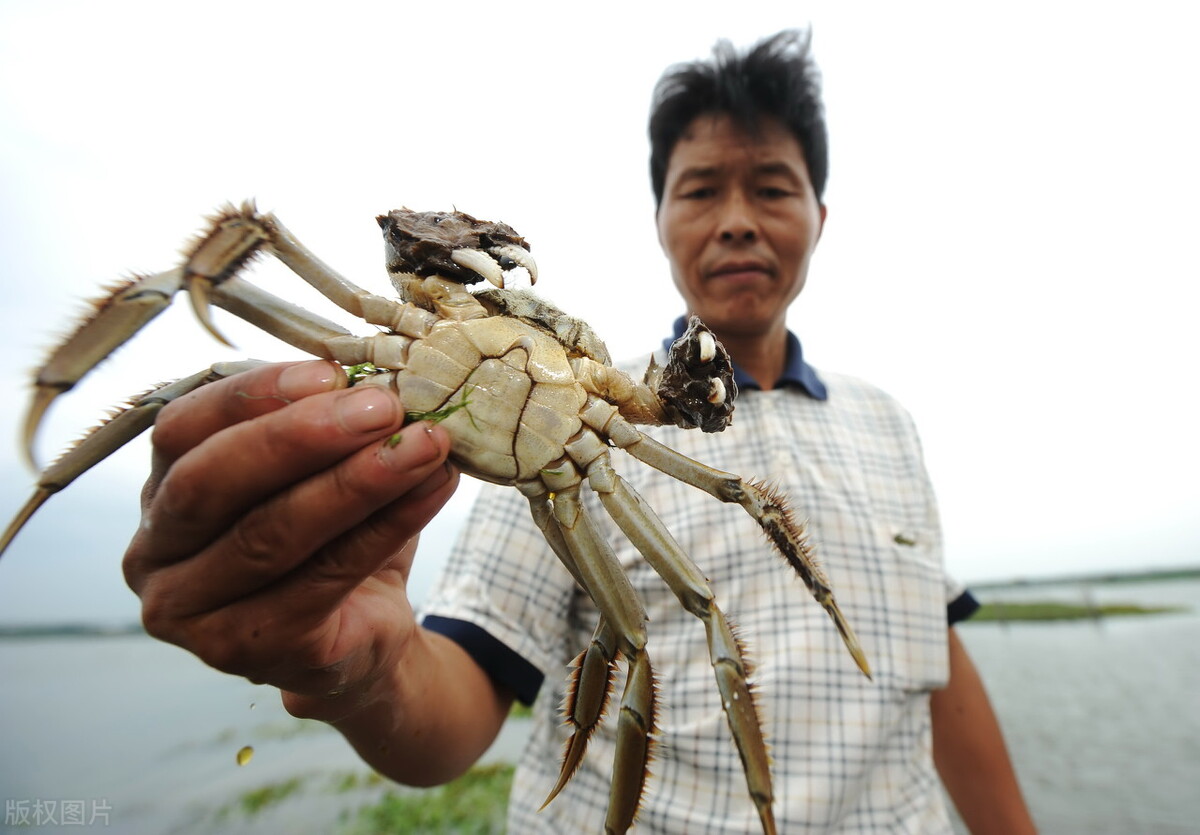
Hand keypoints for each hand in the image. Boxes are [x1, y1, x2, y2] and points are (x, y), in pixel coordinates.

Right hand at [123, 359, 457, 704]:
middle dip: (304, 436)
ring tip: (425, 445)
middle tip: (384, 406)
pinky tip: (433, 488)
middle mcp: (154, 554)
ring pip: (271, 533)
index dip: (255, 395)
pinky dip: (388, 525)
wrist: (361, 638)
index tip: (333, 373)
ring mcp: (191, 613)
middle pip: (212, 482)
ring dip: (359, 480)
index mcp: (160, 490)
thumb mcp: (316, 470)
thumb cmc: (329, 539)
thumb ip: (323, 425)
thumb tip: (377, 378)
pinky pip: (323, 578)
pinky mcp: (245, 651)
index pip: (182, 428)